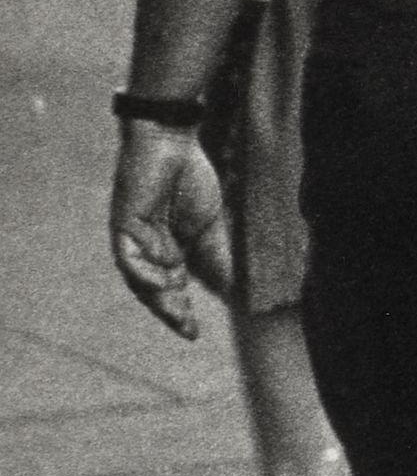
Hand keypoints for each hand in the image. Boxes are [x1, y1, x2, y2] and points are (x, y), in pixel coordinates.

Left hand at [109, 127, 234, 338]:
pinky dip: (142, 272)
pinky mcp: (123, 225)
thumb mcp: (210, 227)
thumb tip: (233, 290)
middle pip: (154, 290)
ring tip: (176, 313)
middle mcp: (147, 250)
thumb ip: (217, 257)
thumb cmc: (191, 179)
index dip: (181, 311)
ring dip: (156, 297)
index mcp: (169, 251)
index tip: (195, 333)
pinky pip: (128, 257)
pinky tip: (161, 281)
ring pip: (138, 279)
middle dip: (170, 311)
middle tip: (187, 329)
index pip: (172, 289)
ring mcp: (133, 239)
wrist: (172, 142)